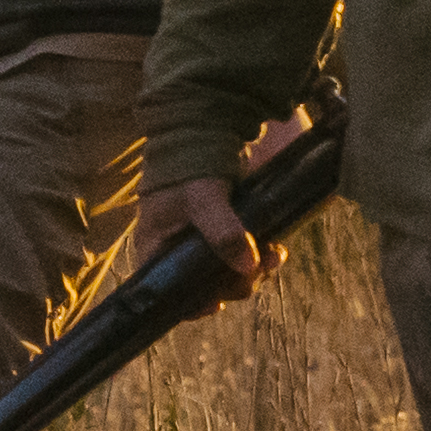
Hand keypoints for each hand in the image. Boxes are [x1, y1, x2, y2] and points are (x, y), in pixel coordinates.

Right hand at [128, 163, 275, 302]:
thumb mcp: (200, 197)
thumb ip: (220, 231)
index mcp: (157, 244)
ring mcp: (208, 241)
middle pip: (205, 286)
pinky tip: (274, 251)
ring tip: (270, 257)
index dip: (190, 303)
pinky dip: (261, 258)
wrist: (210, 126)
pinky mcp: (233, 231)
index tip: (214, 304)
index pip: (167, 289)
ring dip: (253, 272)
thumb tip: (247, 267)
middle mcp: (180, 249)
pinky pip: (247, 257)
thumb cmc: (188, 164)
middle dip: (233, 284)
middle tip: (252, 275)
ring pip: (230, 273)